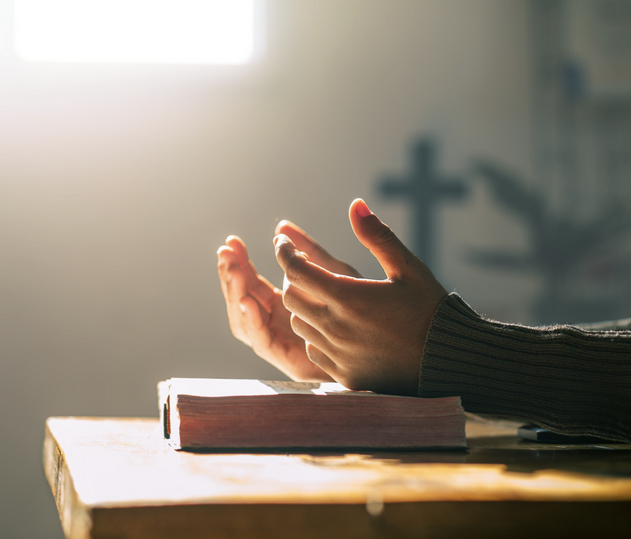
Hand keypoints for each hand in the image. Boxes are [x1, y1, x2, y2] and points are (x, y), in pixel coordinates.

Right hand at [217, 221, 359, 381]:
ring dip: (236, 294)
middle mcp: (280, 325)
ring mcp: (283, 343)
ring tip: (234, 269)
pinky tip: (247, 301)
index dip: (237, 263)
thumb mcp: (337, 274)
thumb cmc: (373, 308)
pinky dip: (251, 323)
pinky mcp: (291, 360)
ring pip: (245, 322)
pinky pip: (263, 343)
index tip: (230, 243)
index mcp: (286, 304)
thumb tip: (282, 224)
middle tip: (226, 252)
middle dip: (230, 276)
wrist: (405, 345)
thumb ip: (310, 252)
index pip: (250, 282)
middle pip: (241, 300)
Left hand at [274, 198, 446, 395]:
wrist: (448, 361)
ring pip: (299, 324)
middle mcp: (337, 327)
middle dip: (293, 278)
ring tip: (322, 296)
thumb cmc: (429, 310)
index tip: (282, 241)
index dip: (284, 251)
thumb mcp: (408, 268)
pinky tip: (334, 325)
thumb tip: (356, 205)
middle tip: (304, 268)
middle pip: (291, 297)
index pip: (296, 270)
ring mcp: (338, 354)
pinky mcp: (343, 375)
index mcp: (349, 297)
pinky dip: (315, 334)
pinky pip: (313, 349)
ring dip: (304, 307)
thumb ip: (378, 236)